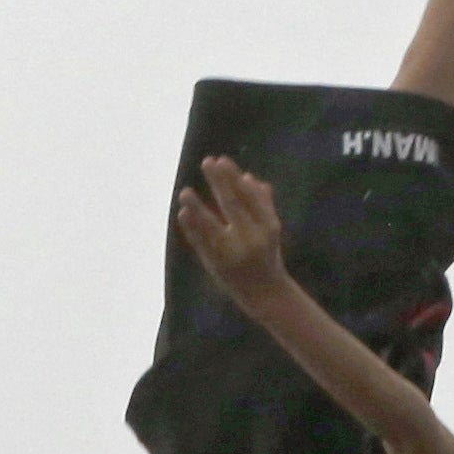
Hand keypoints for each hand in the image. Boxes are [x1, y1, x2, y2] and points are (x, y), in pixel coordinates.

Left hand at [172, 154, 292, 311]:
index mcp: (267, 227)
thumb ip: (263, 203)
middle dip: (219, 182)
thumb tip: (248, 176)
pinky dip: (192, 229)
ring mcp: (231, 253)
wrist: (264, 294)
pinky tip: (183, 214)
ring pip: (212, 226)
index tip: (222, 160)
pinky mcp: (216, 265)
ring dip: (198, 208)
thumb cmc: (266, 255)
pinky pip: (201, 244)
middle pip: (233, 205)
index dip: (234, 178)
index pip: (249, 197)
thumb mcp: (271, 230)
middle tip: (207, 161)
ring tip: (185, 191)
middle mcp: (250, 239)